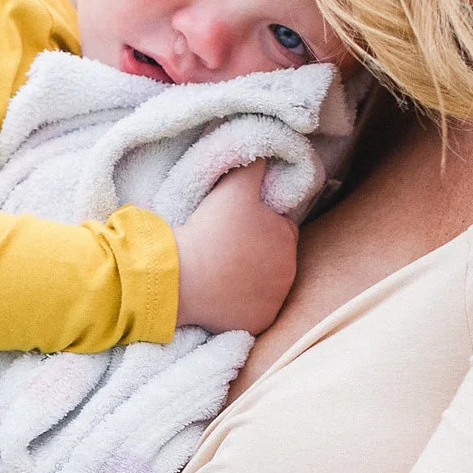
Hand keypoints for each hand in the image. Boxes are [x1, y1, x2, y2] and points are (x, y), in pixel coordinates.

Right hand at [174, 163, 298, 333]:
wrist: (183, 278)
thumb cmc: (210, 230)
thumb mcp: (235, 185)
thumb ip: (256, 162)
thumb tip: (268, 148)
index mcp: (288, 238)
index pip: (280, 227)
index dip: (259, 224)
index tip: (236, 226)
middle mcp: (289, 274)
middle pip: (274, 257)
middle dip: (256, 252)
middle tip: (226, 247)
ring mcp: (274, 303)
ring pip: (265, 285)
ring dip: (250, 278)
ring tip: (222, 270)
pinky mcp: (258, 324)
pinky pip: (253, 311)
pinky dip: (242, 305)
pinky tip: (223, 294)